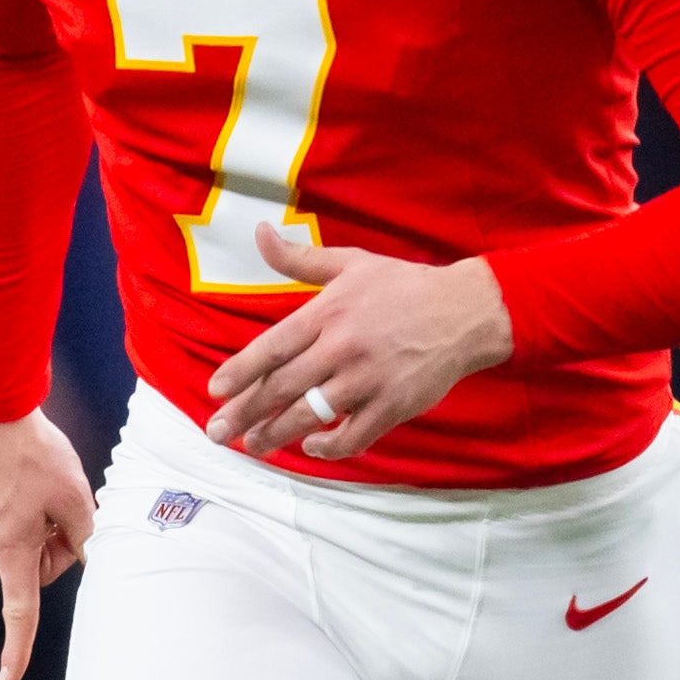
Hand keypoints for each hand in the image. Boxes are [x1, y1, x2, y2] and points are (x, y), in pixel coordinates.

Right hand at [0, 405, 96, 679]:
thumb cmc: (34, 453)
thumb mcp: (75, 496)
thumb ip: (86, 536)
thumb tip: (95, 560)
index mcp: (12, 547)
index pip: (18, 611)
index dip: (16, 650)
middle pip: (38, 567)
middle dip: (59, 544)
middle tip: (68, 506)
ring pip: (29, 542)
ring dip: (47, 523)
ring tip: (47, 486)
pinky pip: (15, 522)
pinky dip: (31, 508)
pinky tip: (33, 479)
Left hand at [202, 226, 514, 461]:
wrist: (465, 311)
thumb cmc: (404, 286)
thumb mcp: (351, 263)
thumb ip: (299, 257)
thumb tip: (258, 232)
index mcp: (329, 312)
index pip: (273, 346)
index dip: (241, 371)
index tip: (215, 391)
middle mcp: (343, 347)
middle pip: (282, 386)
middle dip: (245, 413)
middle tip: (218, 433)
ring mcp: (368, 380)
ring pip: (310, 414)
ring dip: (276, 434)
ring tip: (253, 445)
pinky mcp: (393, 405)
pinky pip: (353, 436)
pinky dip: (329, 446)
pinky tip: (311, 446)